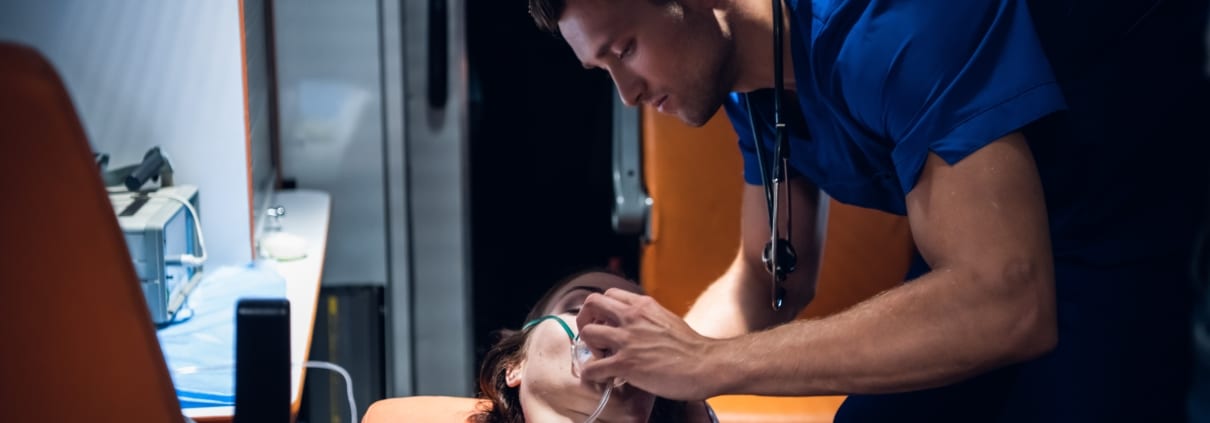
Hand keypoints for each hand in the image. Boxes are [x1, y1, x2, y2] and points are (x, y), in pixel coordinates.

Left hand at [575, 288, 720, 400]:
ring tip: (599, 359)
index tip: (604, 322)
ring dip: (588, 347)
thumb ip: (648, 319)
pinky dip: (590, 374)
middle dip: (585, 319)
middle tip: (593, 337)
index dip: (601, 309)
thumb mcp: (667, 319)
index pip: (608, 295)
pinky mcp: (626, 364)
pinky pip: (593, 367)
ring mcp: (627, 340)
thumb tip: (639, 328)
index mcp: (643, 306)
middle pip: (591, 303)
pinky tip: (598, 379)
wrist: (706, 364)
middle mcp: (632, 317)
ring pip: (587, 332)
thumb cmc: (692, 347)